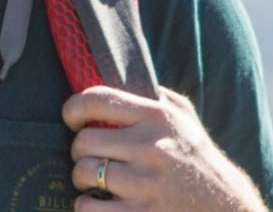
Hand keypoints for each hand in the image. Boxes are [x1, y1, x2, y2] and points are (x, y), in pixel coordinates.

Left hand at [62, 86, 268, 211]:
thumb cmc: (201, 161)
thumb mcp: (185, 119)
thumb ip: (153, 95)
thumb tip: (115, 74)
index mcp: (158, 117)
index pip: (96, 99)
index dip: (73, 108)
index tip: (71, 118)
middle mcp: (151, 148)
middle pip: (84, 141)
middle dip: (79, 151)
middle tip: (87, 156)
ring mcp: (147, 186)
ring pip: (84, 173)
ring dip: (81, 179)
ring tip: (93, 181)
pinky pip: (89, 209)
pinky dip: (86, 207)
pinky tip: (98, 205)